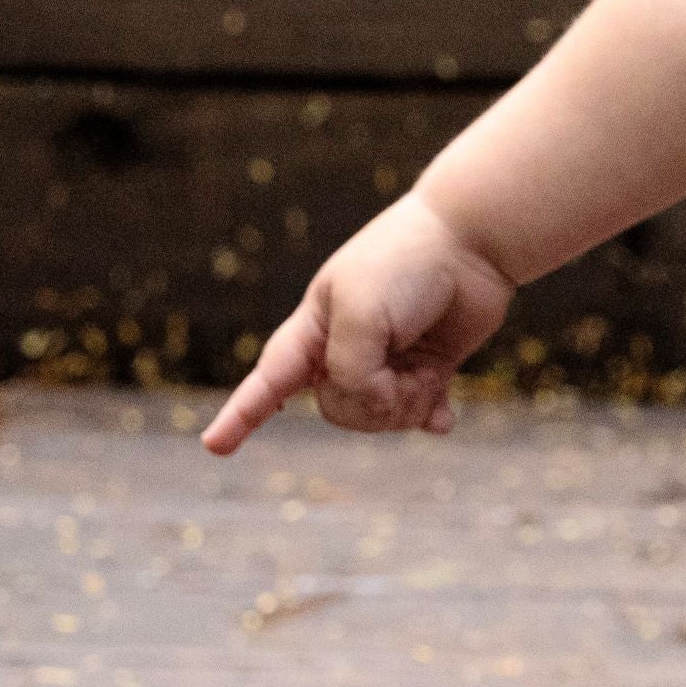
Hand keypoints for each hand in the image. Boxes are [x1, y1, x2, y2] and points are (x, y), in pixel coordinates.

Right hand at [200, 192, 516, 451]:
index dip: (239, 416)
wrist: (472, 239)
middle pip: (337, 409)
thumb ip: (353, 372)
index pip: (267, 381)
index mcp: (313, 328)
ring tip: (427, 373)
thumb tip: (374, 404)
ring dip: (407, 403)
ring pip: (379, 418)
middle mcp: (344, 348)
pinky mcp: (427, 366)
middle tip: (397, 370)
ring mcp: (388, 359)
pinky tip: (444, 416)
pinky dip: (430, 415)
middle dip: (370, 402)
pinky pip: (418, 413)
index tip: (212, 447)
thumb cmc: (406, 265)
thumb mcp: (361, 314)